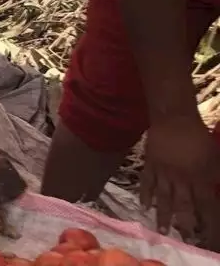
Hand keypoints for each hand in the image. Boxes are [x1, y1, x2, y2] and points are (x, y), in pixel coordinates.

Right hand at [141, 115, 219, 242]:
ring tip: (161, 230)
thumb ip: (214, 176)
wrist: (174, 118)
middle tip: (184, 238)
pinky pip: (146, 182)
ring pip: (163, 198)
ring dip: (162, 215)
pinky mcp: (150, 164)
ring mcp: (163, 172)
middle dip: (185, 224)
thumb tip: (216, 191)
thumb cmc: (199, 136)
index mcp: (200, 177)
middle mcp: (181, 179)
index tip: (209, 236)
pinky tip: (144, 205)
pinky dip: (145, 194)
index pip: (207, 205)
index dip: (209, 222)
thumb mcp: (215, 157)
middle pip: (183, 205)